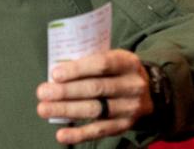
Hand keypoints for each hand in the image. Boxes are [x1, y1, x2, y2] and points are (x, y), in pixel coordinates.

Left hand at [36, 49, 153, 144]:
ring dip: (66, 110)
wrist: (150, 92)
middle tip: (42, 92)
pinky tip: (61, 135)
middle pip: (96, 88)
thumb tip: (56, 73)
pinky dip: (79, 134)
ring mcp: (130, 107)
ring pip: (95, 110)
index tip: (55, 74)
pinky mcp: (124, 125)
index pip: (102, 64)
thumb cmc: (119, 72)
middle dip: (66, 91)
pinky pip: (99, 131)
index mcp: (128, 62)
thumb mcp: (113, 58)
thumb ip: (91, 63)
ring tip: (44, 109)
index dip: (77, 69)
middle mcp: (132, 85)